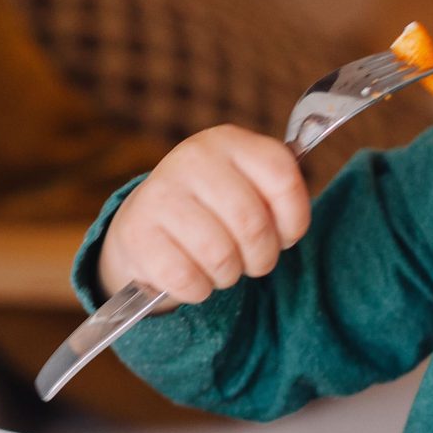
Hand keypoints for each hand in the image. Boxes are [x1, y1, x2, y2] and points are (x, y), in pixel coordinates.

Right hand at [95, 126, 310, 302]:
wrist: (145, 220)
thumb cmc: (212, 207)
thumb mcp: (246, 185)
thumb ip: (278, 194)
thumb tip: (292, 224)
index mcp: (227, 142)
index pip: (283, 177)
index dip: (294, 219)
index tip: (285, 235)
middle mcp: (192, 159)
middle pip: (253, 224)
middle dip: (261, 257)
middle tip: (252, 261)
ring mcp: (160, 194)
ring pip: (220, 256)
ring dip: (228, 276)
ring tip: (220, 266)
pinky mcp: (137, 233)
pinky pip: (187, 280)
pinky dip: (197, 290)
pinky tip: (191, 275)